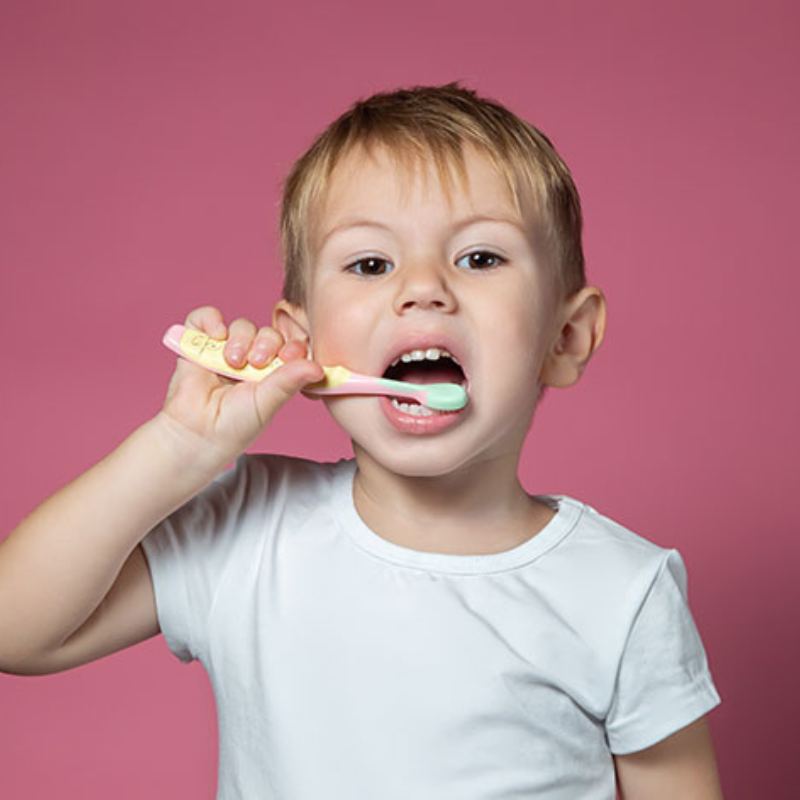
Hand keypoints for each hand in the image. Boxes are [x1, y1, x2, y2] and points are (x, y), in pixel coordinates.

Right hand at [155, 305, 323, 467]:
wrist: (197, 434)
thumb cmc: (234, 426)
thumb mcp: (267, 403)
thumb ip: (289, 381)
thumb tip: (318, 368)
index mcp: (272, 374)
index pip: (289, 347)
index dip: (293, 346)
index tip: (290, 355)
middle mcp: (250, 360)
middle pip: (267, 333)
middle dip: (266, 344)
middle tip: (257, 363)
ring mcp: (224, 350)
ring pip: (242, 326)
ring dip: (241, 339)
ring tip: (233, 361)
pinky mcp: (198, 344)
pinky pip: (205, 317)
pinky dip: (211, 320)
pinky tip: (216, 335)